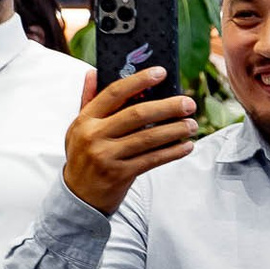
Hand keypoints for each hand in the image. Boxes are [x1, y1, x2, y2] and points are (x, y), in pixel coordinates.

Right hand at [63, 68, 197, 214]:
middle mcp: (94, 135)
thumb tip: (94, 72)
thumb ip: (88, 100)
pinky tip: (186, 146)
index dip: (139, 80)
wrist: (78, 196)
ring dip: (175, 130)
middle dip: (167, 107)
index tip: (161, 72)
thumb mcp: (79, 128)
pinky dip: (172, 152)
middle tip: (188, 103)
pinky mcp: (120, 174)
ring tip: (192, 125)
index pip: (114, 93)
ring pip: (149, 137)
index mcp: (86, 119)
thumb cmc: (83, 155)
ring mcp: (107, 156)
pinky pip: (152, 159)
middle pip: (137, 114)